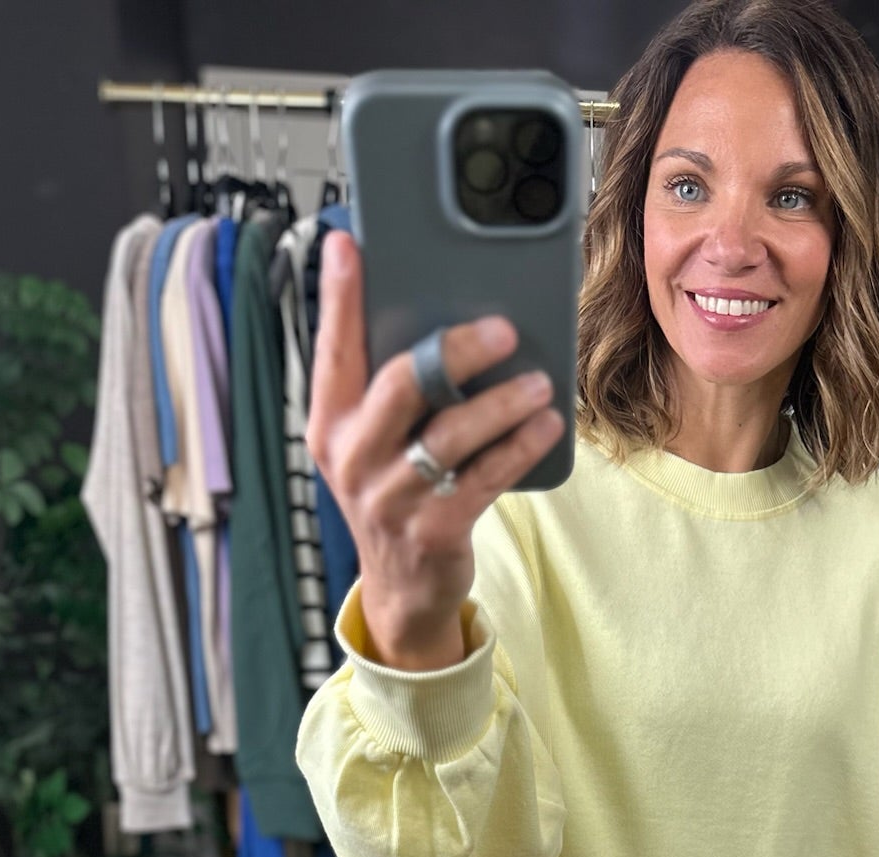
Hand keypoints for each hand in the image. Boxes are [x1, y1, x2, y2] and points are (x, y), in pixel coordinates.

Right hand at [306, 230, 565, 666]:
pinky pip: (483, 478)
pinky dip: (519, 447)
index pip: (333, 349)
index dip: (339, 296)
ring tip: (538, 383)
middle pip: (400, 383)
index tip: (348, 246)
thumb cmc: (399, 491)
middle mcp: (352, 457)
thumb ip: (389, 387)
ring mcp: (389, 498)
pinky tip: (547, 424)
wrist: (404, 589)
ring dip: (501, 403)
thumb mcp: (376, 441)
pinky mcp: (432, 531)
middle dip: (454, 349)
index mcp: (330, 423)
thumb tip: (438, 314)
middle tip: (502, 329)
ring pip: (449, 434)